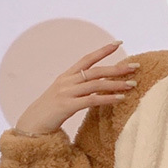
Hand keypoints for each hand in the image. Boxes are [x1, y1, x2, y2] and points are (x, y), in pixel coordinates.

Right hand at [14, 40, 138, 134]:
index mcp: (66, 76)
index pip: (87, 59)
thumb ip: (78, 89)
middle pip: (96, 70)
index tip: (119, 43)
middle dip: (117, 68)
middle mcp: (66, 81)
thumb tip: (98, 86)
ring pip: (96, 84)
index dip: (103, 50)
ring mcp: (66, 93)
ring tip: (133, 84)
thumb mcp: (64, 95)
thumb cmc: (50, 112)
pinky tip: (120, 99)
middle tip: (135, 67)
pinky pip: (91, 100)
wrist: (31, 125)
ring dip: (116, 84)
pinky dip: (107, 98)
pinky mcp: (67, 106)